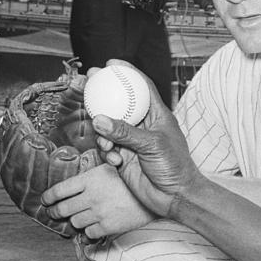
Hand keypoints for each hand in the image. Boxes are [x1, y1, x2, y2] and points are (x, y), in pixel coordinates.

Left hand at [41, 163, 153, 237]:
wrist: (155, 196)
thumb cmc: (134, 178)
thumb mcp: (112, 166)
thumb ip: (92, 173)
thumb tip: (77, 178)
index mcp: (90, 179)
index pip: (59, 191)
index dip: (48, 197)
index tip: (46, 200)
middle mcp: (91, 196)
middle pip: (62, 209)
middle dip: (54, 211)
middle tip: (54, 211)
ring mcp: (98, 213)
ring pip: (74, 222)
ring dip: (73, 221)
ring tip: (76, 217)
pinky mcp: (107, 227)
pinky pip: (88, 233)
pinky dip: (87, 231)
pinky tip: (90, 226)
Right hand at [93, 60, 202, 218]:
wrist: (174, 197)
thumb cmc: (175, 167)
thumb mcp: (152, 145)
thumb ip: (125, 132)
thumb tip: (100, 119)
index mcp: (157, 114)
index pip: (142, 86)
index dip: (127, 72)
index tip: (110, 64)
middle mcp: (143, 124)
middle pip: (119, 103)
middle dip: (101, 95)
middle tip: (85, 84)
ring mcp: (131, 140)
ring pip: (108, 126)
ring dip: (104, 134)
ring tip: (109, 145)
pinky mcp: (122, 156)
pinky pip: (106, 147)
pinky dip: (107, 152)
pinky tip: (116, 160)